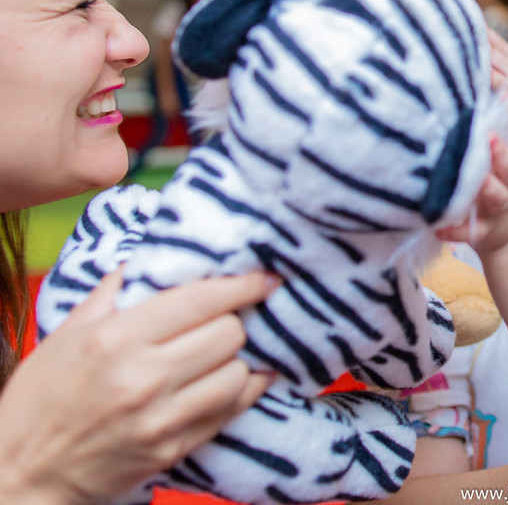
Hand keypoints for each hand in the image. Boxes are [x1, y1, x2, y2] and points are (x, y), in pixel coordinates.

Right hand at [0, 271, 275, 504]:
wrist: (23, 473)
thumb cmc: (41, 398)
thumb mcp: (68, 333)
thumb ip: (116, 291)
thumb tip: (154, 256)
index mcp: (116, 340)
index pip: (202, 301)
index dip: (240, 285)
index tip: (260, 279)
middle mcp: (143, 379)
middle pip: (229, 334)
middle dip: (234, 321)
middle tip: (226, 319)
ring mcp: (162, 419)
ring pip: (239, 373)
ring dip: (237, 359)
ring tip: (224, 353)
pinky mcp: (174, 449)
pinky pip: (231, 411)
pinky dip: (240, 391)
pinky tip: (235, 380)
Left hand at [436, 111, 507, 255]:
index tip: (504, 93)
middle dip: (502, 153)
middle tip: (490, 136)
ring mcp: (499, 210)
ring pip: (497, 198)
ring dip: (487, 188)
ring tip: (476, 180)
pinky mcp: (484, 232)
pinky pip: (470, 232)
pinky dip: (455, 232)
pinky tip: (438, 228)